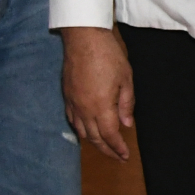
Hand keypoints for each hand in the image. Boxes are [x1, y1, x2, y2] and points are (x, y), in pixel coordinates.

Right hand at [61, 27, 134, 161]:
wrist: (84, 37)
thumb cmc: (107, 55)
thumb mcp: (126, 78)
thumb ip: (126, 103)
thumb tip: (127, 124)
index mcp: (101, 106)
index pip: (109, 135)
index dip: (117, 148)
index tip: (124, 156)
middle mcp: (84, 108)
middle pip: (94, 137)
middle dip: (106, 150)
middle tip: (117, 157)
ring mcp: (73, 102)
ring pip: (81, 131)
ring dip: (93, 141)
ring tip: (103, 146)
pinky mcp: (67, 95)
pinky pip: (72, 119)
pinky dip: (80, 129)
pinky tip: (86, 129)